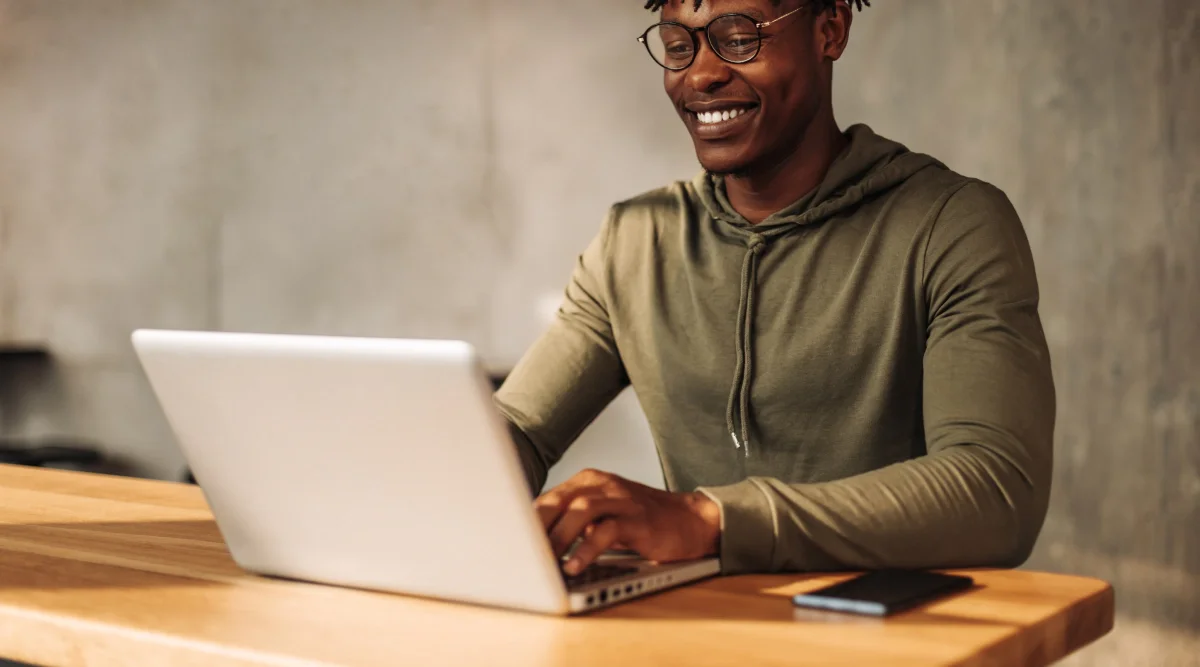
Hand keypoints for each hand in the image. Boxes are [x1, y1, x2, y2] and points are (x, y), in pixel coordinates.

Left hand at [534, 469, 720, 574]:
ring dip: (558, 537)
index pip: (547, 499)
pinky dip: (588, 549)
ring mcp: (621, 499)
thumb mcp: (602, 515)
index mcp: (587, 482)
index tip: (505, 544)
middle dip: (534, 528)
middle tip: (518, 553)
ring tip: (544, 562)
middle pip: (558, 500)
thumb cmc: (640, 522)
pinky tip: (575, 566)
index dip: (524, 523)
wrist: (690, 520)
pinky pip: (608, 531)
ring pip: (580, 510)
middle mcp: (601, 485)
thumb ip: (572, 522)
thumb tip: (534, 545)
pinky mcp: (638, 518)